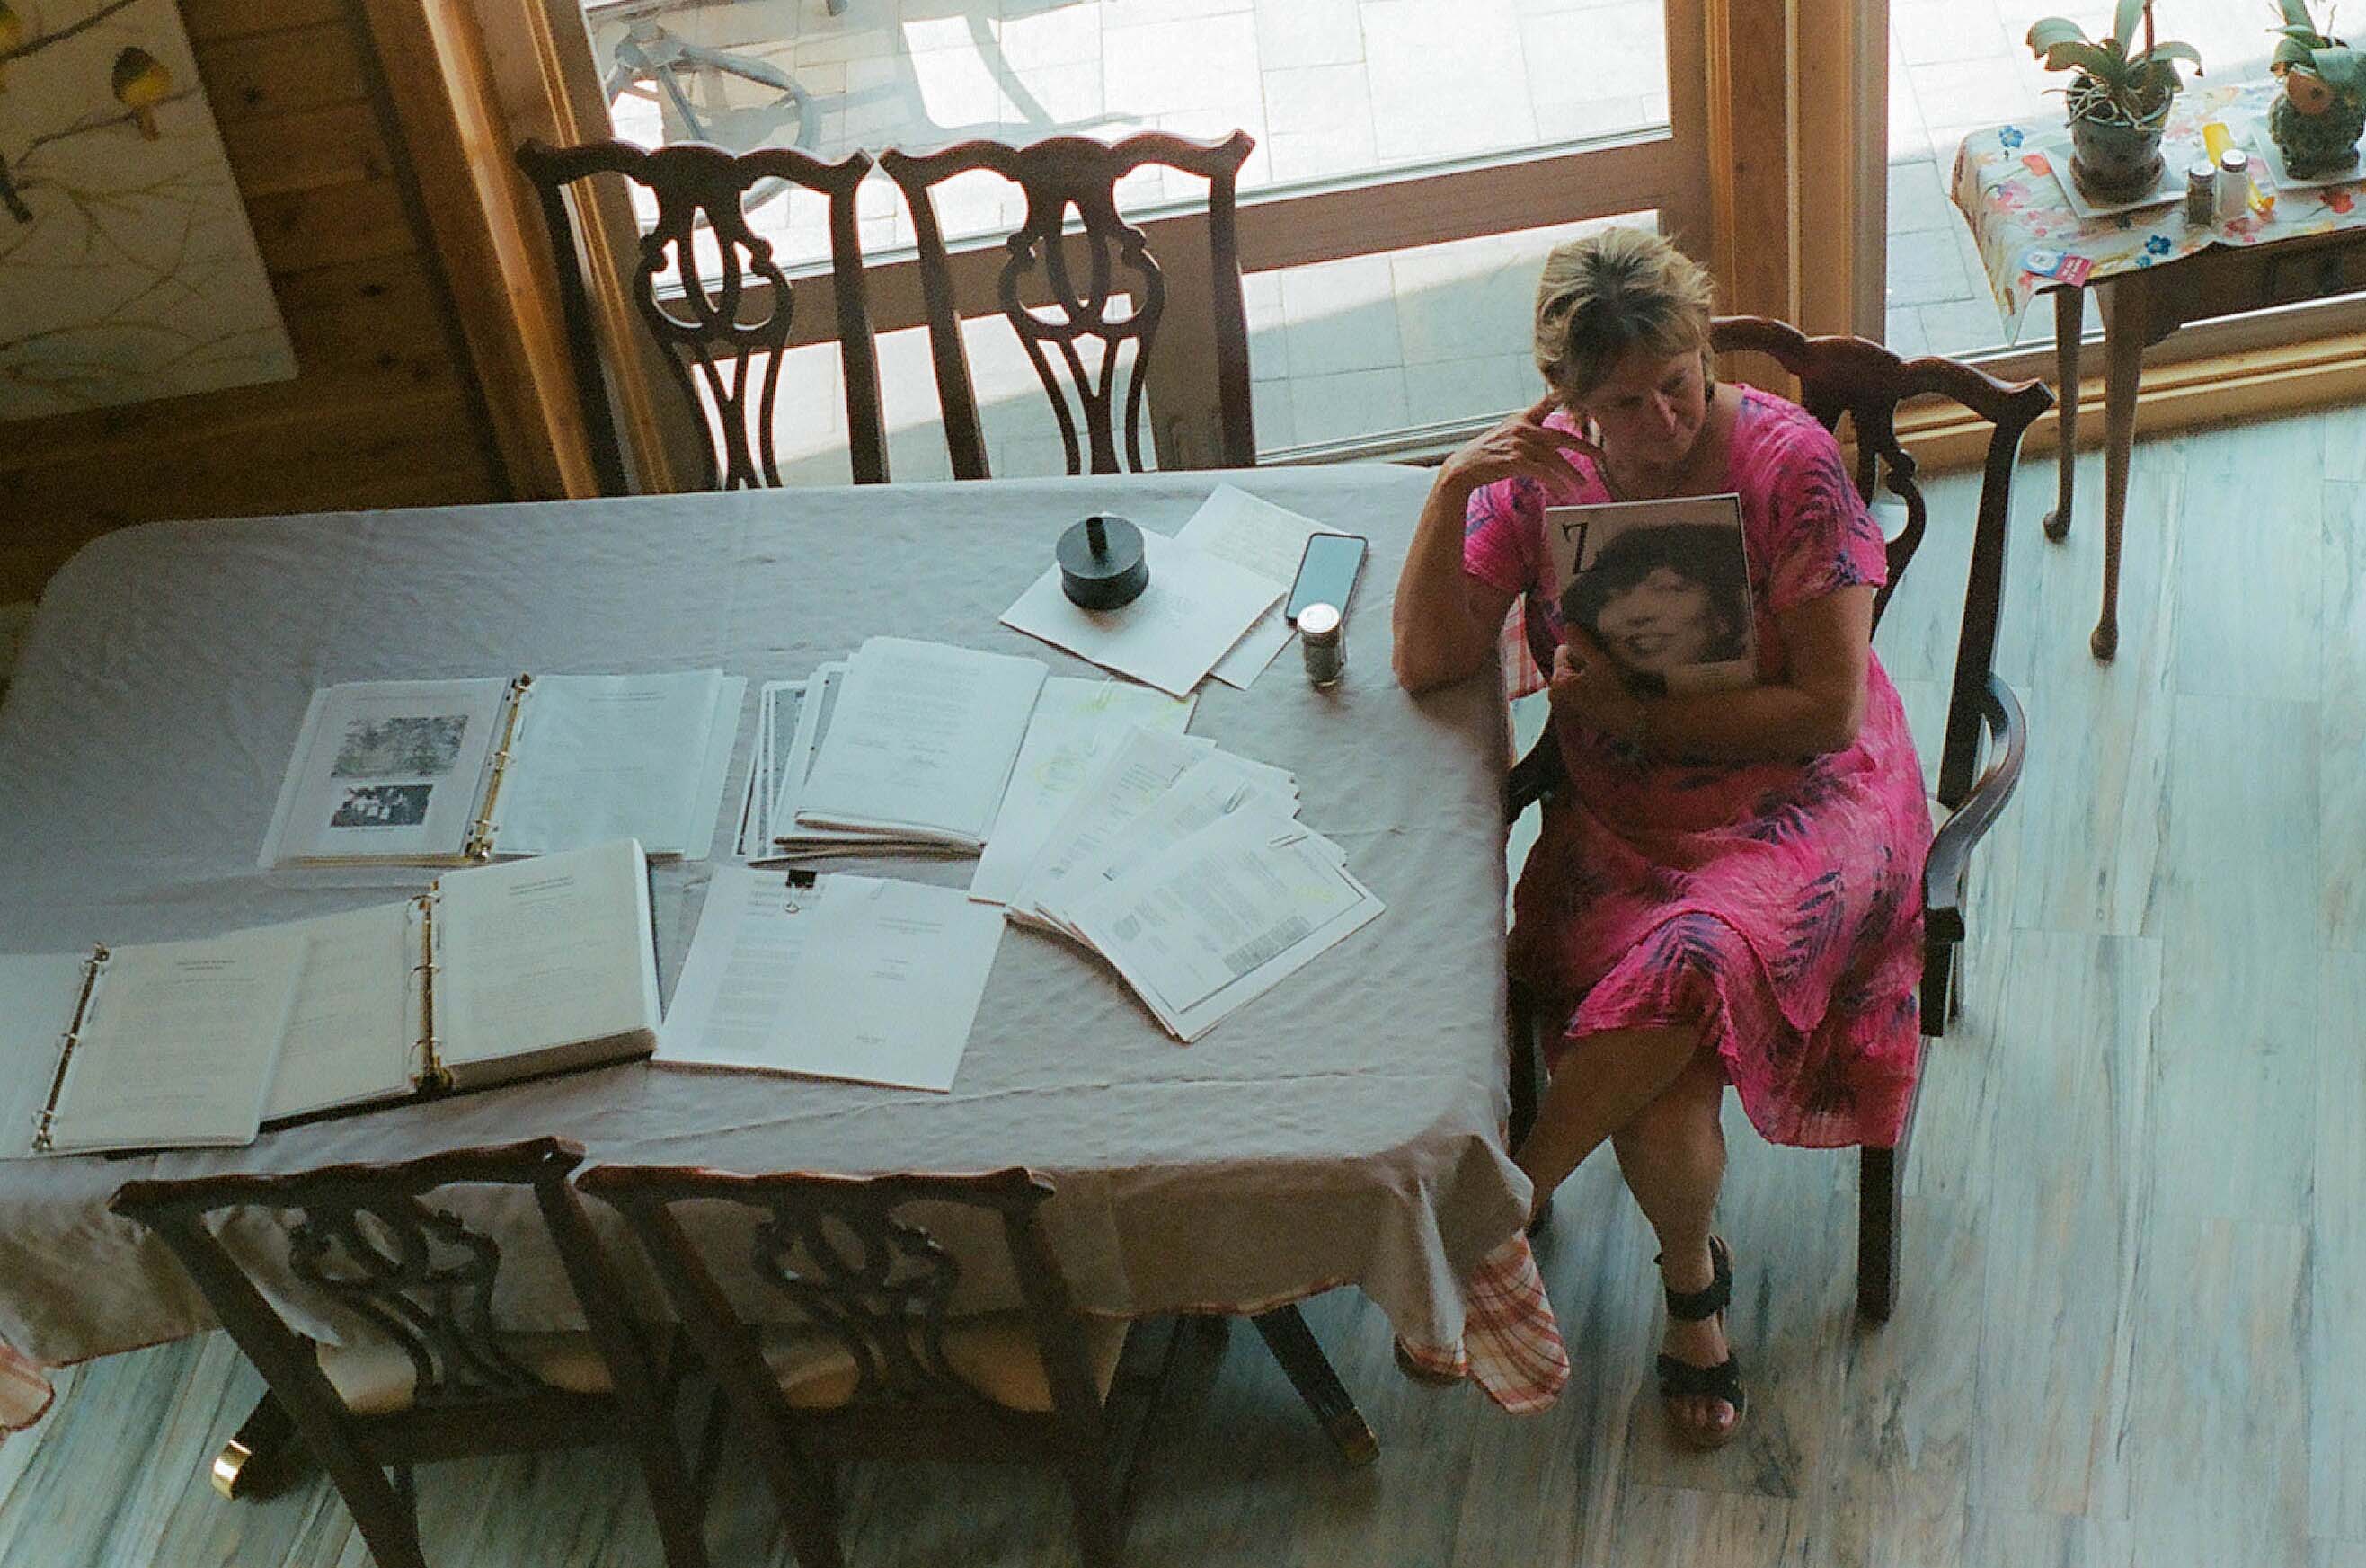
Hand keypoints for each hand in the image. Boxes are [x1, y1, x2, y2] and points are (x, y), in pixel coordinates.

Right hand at [1438, 395, 1603, 498]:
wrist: (1462, 468)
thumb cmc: (1484, 456)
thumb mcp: (1504, 436)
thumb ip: (1526, 435)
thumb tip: (1546, 443)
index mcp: (1521, 419)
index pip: (1546, 403)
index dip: (1563, 396)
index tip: (1581, 391)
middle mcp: (1523, 428)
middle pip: (1561, 436)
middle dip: (1584, 447)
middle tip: (1600, 456)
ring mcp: (1519, 443)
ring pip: (1554, 458)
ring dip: (1571, 474)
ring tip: (1582, 484)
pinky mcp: (1515, 460)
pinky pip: (1543, 472)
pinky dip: (1555, 483)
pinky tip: (1562, 491)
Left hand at [1547, 627, 1648, 743]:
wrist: (1632, 723)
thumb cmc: (1614, 693)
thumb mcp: (1600, 663)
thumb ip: (1582, 643)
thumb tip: (1569, 625)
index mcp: (1556, 683)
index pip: (1562, 651)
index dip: (1580, 648)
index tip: (1597, 654)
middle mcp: (1556, 697)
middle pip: (1568, 665)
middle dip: (1583, 662)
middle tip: (1603, 665)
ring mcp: (1567, 707)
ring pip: (1576, 677)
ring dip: (1589, 674)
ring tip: (1607, 677)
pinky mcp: (1579, 714)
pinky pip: (1582, 690)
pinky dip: (1592, 687)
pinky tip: (1607, 689)